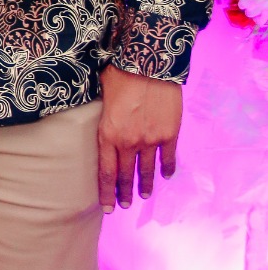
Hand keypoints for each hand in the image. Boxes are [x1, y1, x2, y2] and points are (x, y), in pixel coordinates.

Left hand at [97, 64, 181, 211]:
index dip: (106, 192)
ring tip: (144, 195)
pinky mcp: (169, 133)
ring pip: (147, 170)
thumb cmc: (120, 74)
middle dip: (124, 193)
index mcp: (107, 134)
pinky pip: (168, 157)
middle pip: (126, 175)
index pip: (106, 172)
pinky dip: (167, 168)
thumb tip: (101, 124)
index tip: (107, 206)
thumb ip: (102, 118)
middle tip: (124, 205)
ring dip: (145, 185)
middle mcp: (128, 142)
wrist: (148, 63)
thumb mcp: (101, 98)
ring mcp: (150, 140)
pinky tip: (166, 176)